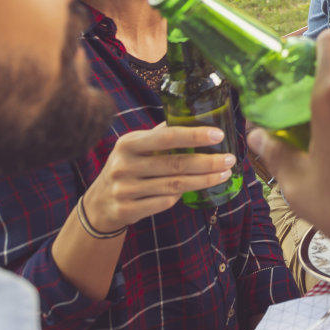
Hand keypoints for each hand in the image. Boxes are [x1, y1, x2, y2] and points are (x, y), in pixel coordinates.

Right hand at [81, 124, 236, 230]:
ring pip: (174, 185)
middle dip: (208, 162)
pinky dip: (182, 196)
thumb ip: (161, 135)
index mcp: (128, 143)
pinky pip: (165, 203)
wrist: (99, 203)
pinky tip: (196, 189)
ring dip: (204, 180)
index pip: (167, 137)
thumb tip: (196, 119)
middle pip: (175, 164)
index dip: (194, 135)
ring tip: (224, 174)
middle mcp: (124, 165)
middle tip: (230, 159)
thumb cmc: (127, 167)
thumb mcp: (136, 147)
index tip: (218, 135)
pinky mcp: (127, 210)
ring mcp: (124, 189)